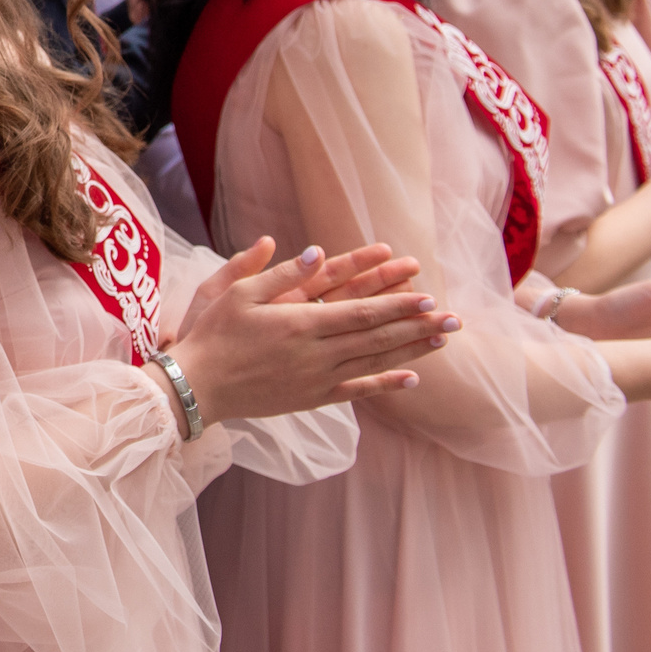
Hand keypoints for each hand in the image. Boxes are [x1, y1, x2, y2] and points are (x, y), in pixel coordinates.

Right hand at [158, 238, 453, 427]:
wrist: (196, 385)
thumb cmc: (213, 334)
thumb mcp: (237, 293)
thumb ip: (281, 273)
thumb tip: (319, 253)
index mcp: (299, 323)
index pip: (360, 311)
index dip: (396, 304)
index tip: (427, 296)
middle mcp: (316, 353)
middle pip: (377, 337)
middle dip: (418, 326)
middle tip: (454, 319)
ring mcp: (317, 379)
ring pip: (374, 363)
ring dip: (411, 351)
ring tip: (442, 341)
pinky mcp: (311, 397)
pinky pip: (357, 391)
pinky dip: (386, 385)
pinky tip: (412, 378)